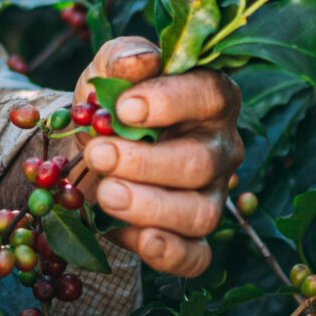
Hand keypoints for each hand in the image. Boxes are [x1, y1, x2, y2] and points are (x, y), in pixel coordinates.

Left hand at [74, 37, 242, 277]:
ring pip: (201, 212)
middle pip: (201, 161)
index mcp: (210, 98)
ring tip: (106, 194)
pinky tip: (142, 241)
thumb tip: (138, 62)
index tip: (123, 107)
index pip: (210, 95)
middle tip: (99, 155)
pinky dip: (172, 254)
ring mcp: (212, 195)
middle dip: (146, 162)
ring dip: (150, 207)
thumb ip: (122, 58)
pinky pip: (197, 257)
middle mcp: (221, 148)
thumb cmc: (112, 103)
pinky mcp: (193, 237)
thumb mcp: (109, 71)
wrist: (94, 146)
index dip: (170, 102)